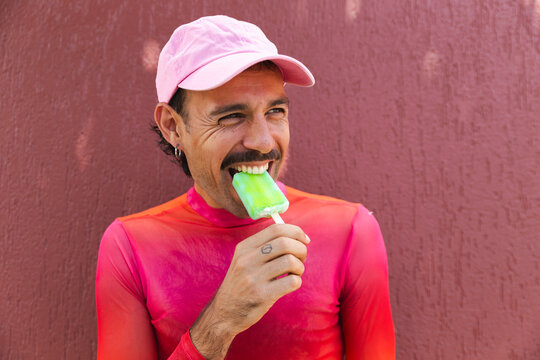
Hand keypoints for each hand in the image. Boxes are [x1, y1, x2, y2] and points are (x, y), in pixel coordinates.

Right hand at [190, 223, 309, 358]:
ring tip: (295, 273)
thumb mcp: (244, 260)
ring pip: (290, 261)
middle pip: (284, 243)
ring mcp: (253, 278)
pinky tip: (290, 284)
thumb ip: (265, 246)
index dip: (296, 232)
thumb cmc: (241, 284)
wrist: (223, 313)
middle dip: (301, 249)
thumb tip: (296, 236)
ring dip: (300, 267)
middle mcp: (246, 260)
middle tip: (301, 259)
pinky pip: (291, 282)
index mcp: (244, 247)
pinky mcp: (261, 295)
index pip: (275, 228)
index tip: (304, 240)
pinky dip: (297, 281)